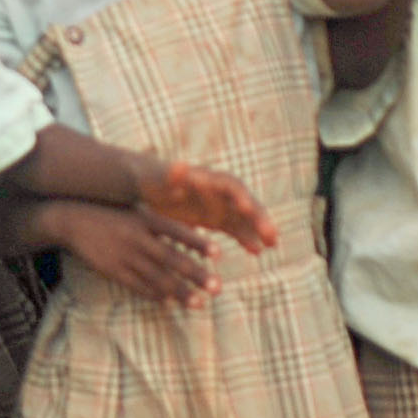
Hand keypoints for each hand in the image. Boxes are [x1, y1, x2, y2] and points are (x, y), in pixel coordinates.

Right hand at [51, 202, 220, 307]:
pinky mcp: (113, 271)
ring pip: (157, 278)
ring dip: (180, 292)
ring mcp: (124, 257)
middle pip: (171, 259)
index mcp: (145, 218)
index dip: (198, 242)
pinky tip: (170, 302)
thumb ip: (163, 216)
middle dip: (195, 275)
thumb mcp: (136, 206)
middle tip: (217, 287)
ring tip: (199, 303)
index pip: (177, 231)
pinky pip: (137, 286)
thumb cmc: (111, 210)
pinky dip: (155, 295)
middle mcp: (137, 238)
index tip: (219, 254)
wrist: (72, 219)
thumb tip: (194, 220)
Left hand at [135, 158, 276, 253]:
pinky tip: (258, 251)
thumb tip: (180, 166)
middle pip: (245, 202)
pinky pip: (236, 228)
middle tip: (272, 235)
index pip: (231, 187)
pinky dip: (247, 237)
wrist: (144, 185)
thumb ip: (170, 177)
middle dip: (259, 217)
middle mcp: (218, 191)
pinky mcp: (216, 217)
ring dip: (259, 229)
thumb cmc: (149, 182)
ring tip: (273, 244)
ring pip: (245, 217)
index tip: (248, 210)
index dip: (242, 198)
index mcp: (206, 179)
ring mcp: (219, 204)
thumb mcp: (157, 179)